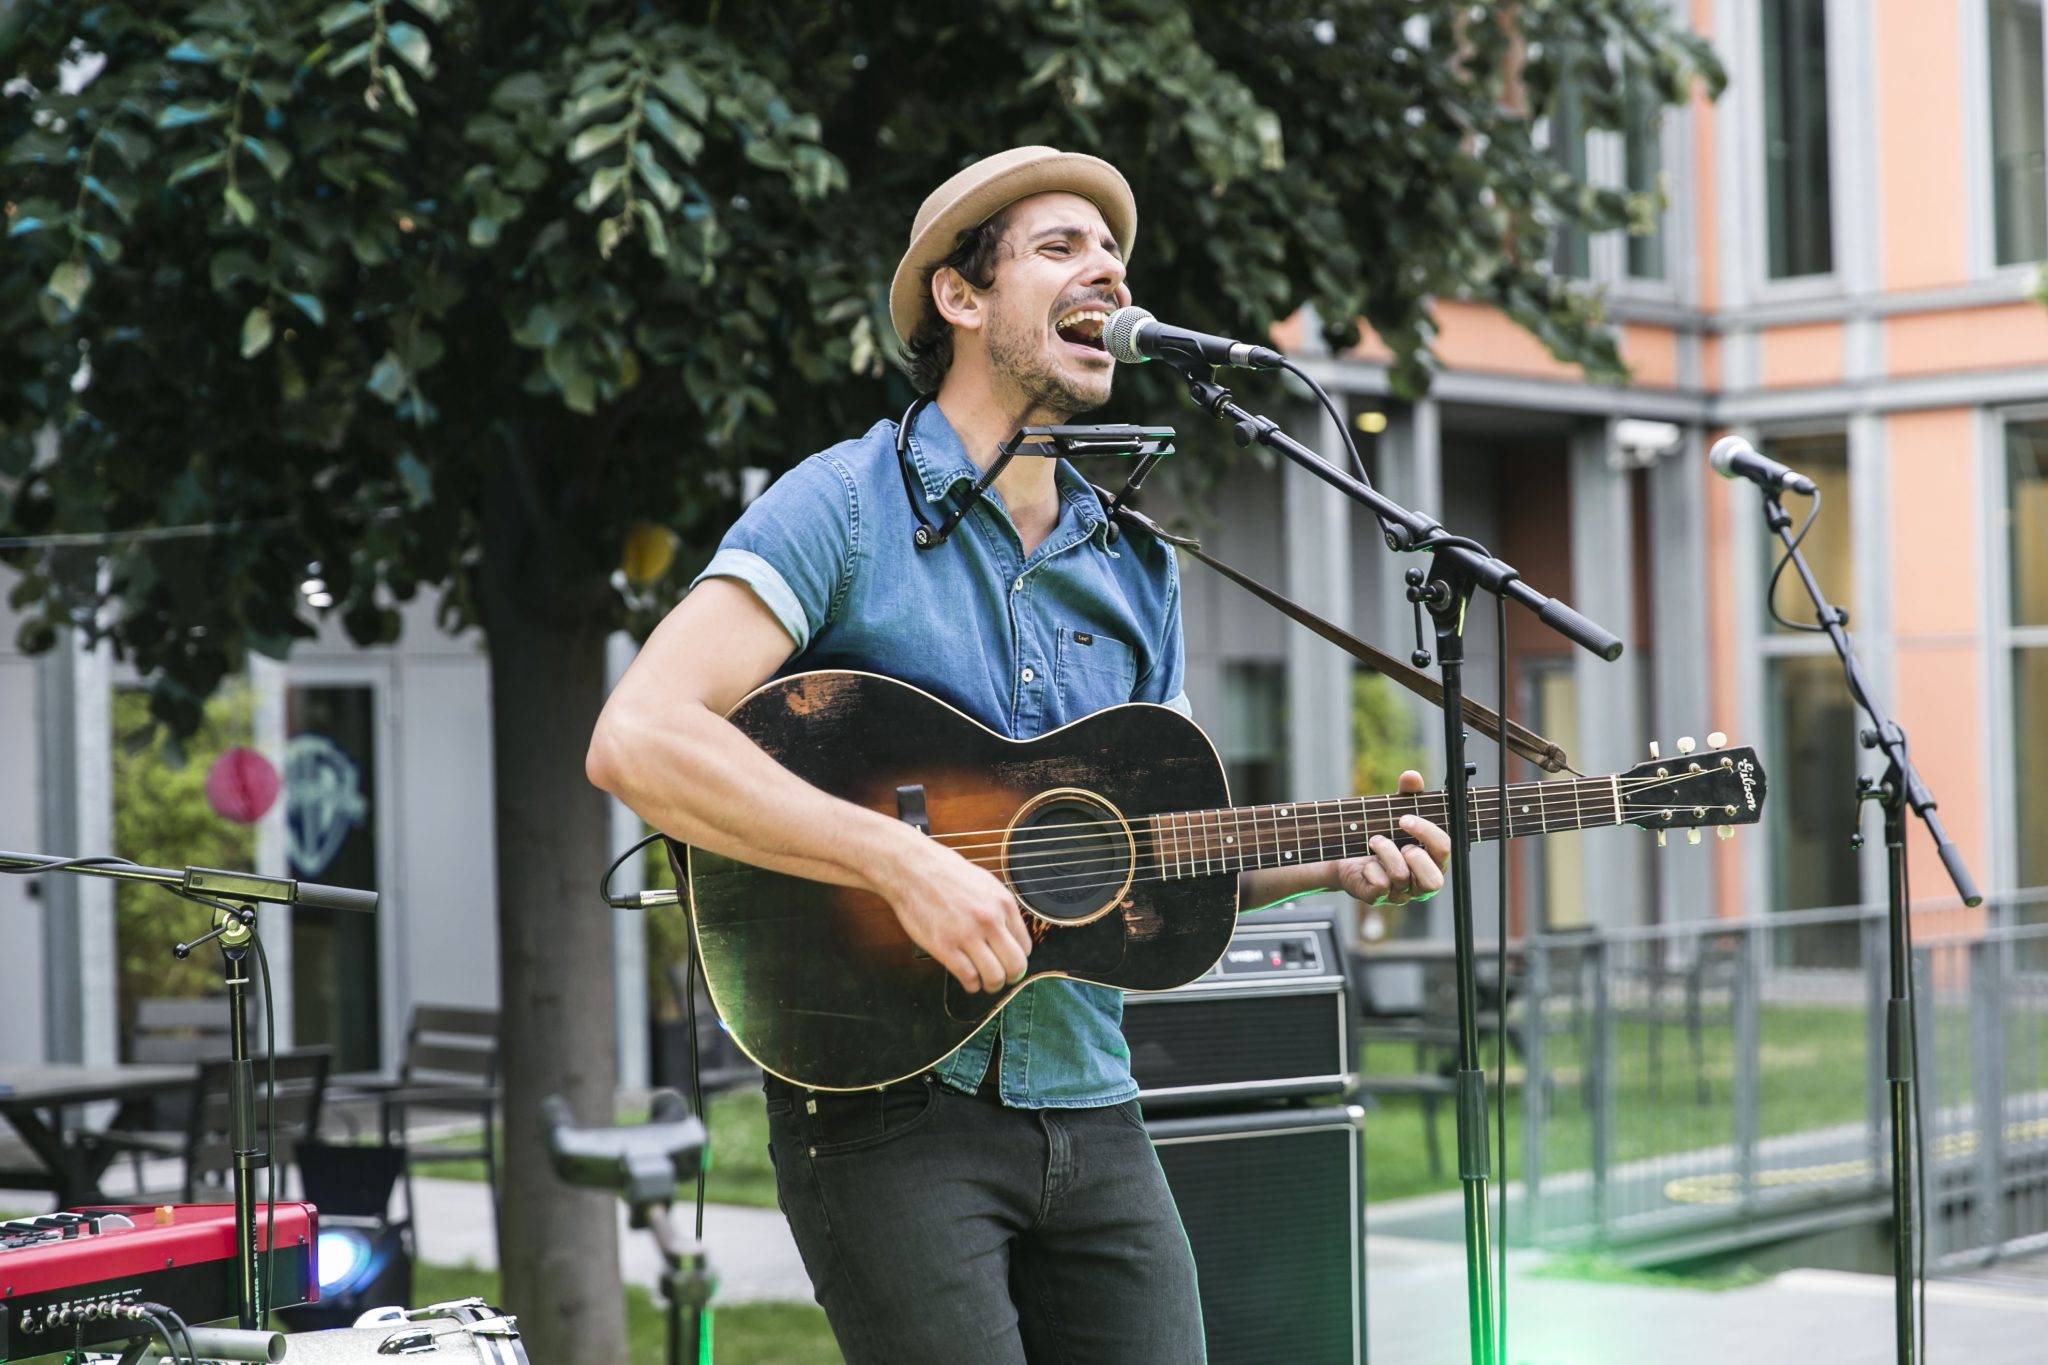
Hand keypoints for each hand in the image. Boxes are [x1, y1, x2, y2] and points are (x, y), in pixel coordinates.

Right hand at [873, 826, 1033, 993]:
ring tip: (983, 981)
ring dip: (991, 985)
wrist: (912, 869)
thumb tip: (1010, 937)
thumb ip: (999, 909)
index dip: (1017, 958)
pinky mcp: (944, 947)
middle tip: (1000, 978)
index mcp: (1003, 904)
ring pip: (994, 977)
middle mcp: (990, 920)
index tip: (1007, 961)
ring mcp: (967, 934)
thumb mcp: (984, 884)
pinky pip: (968, 977)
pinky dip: (971, 985)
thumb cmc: (945, 874)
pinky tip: (968, 981)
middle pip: (1016, 965)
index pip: (1025, 946)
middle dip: (1010, 977)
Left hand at [1331, 769, 1449, 911]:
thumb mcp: (1395, 812)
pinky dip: (1371, 869)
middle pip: (1434, 881)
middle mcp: (1419, 882)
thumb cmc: (1381, 835)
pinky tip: (1366, 862)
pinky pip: (1380, 887)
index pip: (1445, 850)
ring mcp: (1399, 894)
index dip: (1428, 833)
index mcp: (1432, 861)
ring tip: (1374, 840)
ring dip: (1386, 852)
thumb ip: (1408, 795)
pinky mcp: (1377, 897)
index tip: (1405, 817)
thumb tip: (1412, 777)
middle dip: (1416, 856)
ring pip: (1402, 878)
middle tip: (1398, 839)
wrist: (1345, 855)